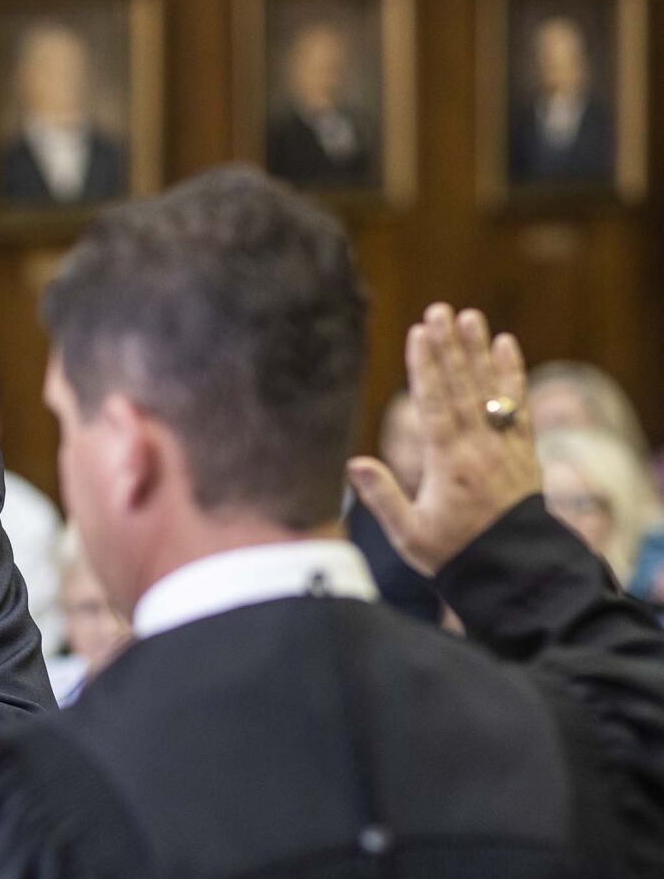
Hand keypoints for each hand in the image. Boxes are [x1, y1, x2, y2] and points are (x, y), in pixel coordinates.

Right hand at [347, 303, 542, 575]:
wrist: (513, 568)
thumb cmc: (454, 553)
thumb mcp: (409, 533)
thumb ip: (383, 497)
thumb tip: (353, 463)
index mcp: (449, 464)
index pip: (435, 405)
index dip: (426, 367)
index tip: (419, 333)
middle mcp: (480, 447)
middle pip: (462, 387)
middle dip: (449, 347)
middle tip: (440, 310)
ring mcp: (505, 445)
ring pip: (490, 389)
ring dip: (478, 350)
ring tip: (469, 316)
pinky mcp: (523, 449)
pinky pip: (519, 404)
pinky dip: (513, 373)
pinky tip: (506, 345)